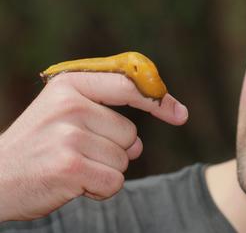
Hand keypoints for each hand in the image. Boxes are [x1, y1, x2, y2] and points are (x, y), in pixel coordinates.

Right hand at [0, 72, 187, 220]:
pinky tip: (74, 184)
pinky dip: (101, 188)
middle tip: (77, 153)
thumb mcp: (64, 113)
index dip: (159, 99)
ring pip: (124, 158)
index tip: (180, 113)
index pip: (129, 85)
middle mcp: (70, 105)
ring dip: (106, 170)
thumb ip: (104, 115)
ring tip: (72, 166)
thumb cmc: (37, 146)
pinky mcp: (70, 166)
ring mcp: (69, 135)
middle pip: (130, 132)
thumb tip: (139, 143)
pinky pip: (115, 180)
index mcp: (71, 84)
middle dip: (114, 149)